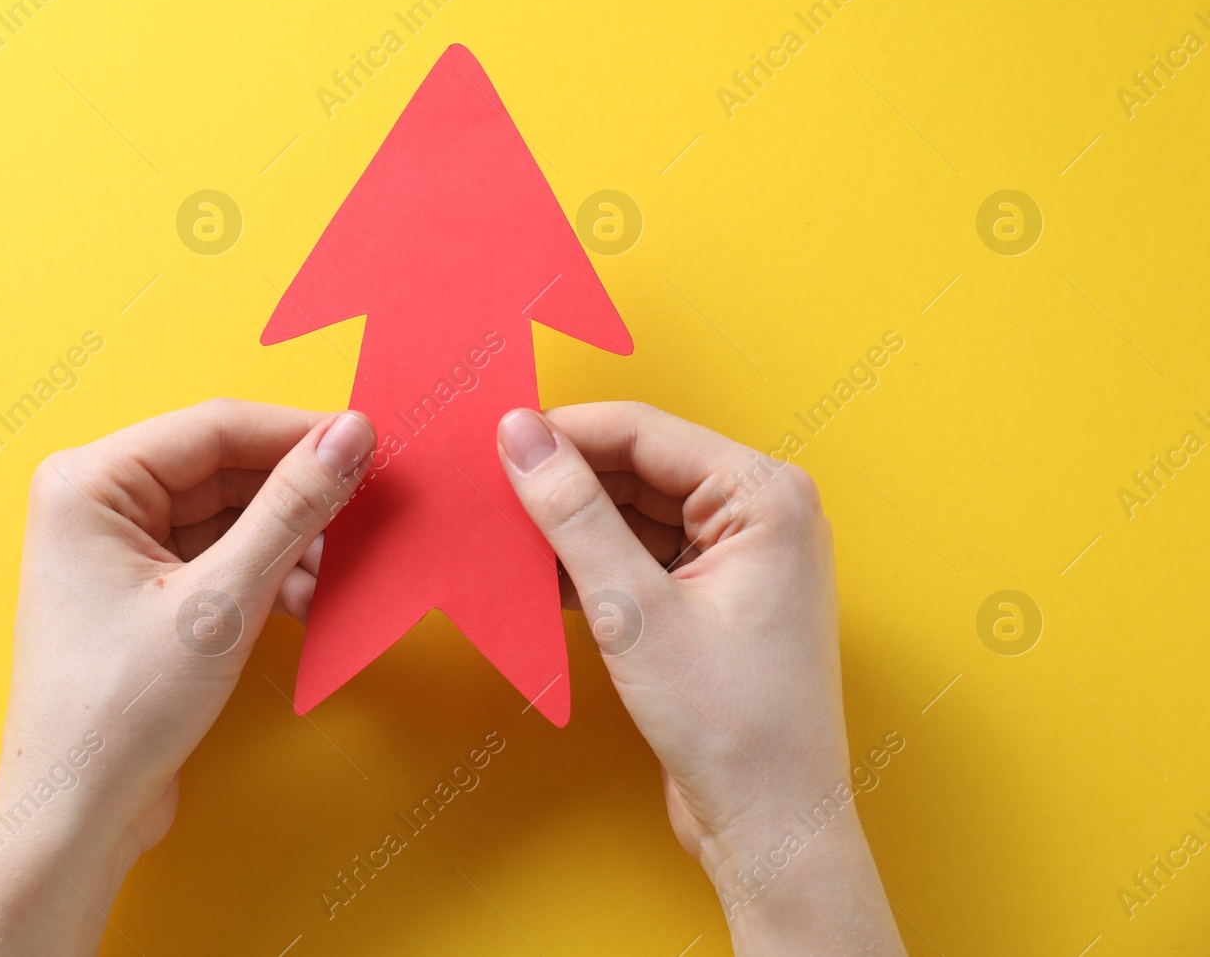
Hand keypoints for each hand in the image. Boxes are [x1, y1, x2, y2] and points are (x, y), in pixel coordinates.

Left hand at [0, 399, 375, 955]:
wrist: (76, 816)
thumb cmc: (118, 712)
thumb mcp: (221, 602)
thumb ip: (291, 510)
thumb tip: (351, 436)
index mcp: (90, 483)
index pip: (215, 427)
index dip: (300, 434)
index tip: (372, 444)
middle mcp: (98, 503)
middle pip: (226, 468)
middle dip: (300, 495)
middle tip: (373, 510)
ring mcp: (120, 549)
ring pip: (232, 515)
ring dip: (292, 542)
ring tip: (345, 573)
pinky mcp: (145, 592)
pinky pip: (222, 556)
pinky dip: (271, 574)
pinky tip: (314, 603)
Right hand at [496, 402, 905, 955]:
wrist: (773, 827)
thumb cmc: (732, 724)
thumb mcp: (634, 610)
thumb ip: (573, 514)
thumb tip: (520, 436)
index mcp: (765, 495)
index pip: (644, 432)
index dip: (563, 433)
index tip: (491, 443)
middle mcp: (760, 512)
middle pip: (638, 467)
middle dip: (564, 480)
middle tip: (487, 494)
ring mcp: (737, 556)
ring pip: (632, 511)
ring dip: (570, 526)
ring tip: (503, 539)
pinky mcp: (712, 596)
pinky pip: (639, 554)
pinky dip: (590, 564)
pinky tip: (537, 581)